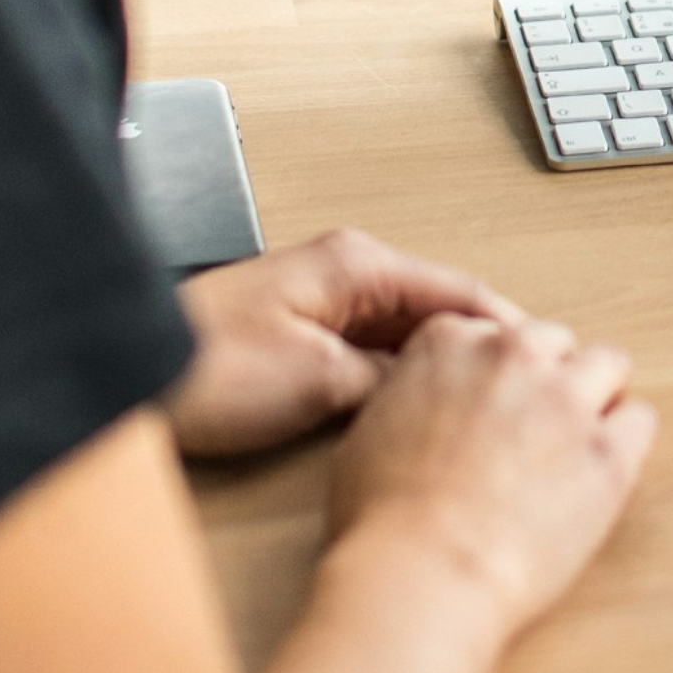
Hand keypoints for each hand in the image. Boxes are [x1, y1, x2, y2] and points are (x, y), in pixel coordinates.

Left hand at [168, 227, 526, 459]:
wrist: (127, 374)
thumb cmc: (206, 365)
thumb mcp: (319, 380)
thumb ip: (388, 378)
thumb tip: (431, 385)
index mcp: (357, 264)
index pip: (459, 291)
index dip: (506, 331)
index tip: (545, 360)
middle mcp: (343, 271)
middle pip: (435, 309)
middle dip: (475, 350)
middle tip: (517, 393)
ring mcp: (319, 301)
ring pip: (402, 333)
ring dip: (432, 367)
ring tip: (471, 407)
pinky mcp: (296, 333)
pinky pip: (367, 350)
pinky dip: (393, 376)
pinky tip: (406, 408)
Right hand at [319, 312, 655, 644]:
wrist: (422, 572)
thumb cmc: (381, 520)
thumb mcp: (370, 432)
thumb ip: (412, 398)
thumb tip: (428, 410)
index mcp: (450, 342)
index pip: (494, 332)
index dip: (496, 373)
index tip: (494, 402)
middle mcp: (513, 355)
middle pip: (553, 342)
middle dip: (548, 377)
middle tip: (536, 427)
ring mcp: (566, 399)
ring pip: (608, 364)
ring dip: (594, 396)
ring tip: (578, 441)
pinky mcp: (608, 451)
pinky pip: (640, 421)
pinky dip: (625, 442)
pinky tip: (602, 471)